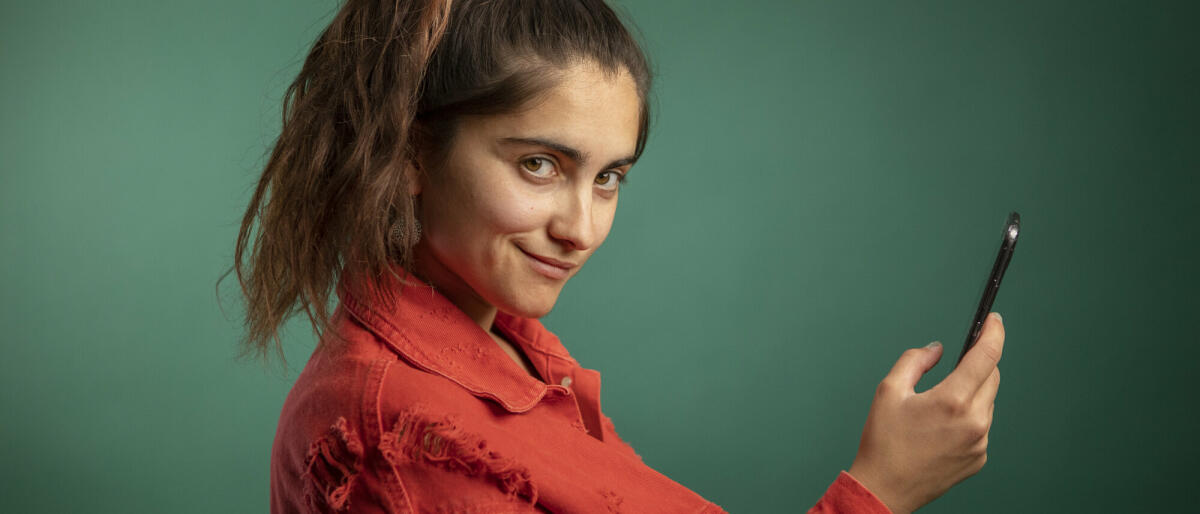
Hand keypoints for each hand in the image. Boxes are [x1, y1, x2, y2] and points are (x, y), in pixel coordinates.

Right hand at [847, 312, 1004, 513]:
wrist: (885, 489)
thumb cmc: (883, 442)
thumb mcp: (889, 390)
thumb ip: (916, 360)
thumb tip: (937, 349)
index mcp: (953, 400)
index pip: (987, 356)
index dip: (993, 332)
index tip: (993, 321)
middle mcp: (975, 422)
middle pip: (992, 376)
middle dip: (978, 363)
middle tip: (956, 363)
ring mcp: (980, 443)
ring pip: (987, 401)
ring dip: (972, 392)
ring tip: (938, 405)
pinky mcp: (979, 458)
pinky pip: (982, 425)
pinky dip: (969, 417)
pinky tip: (941, 427)